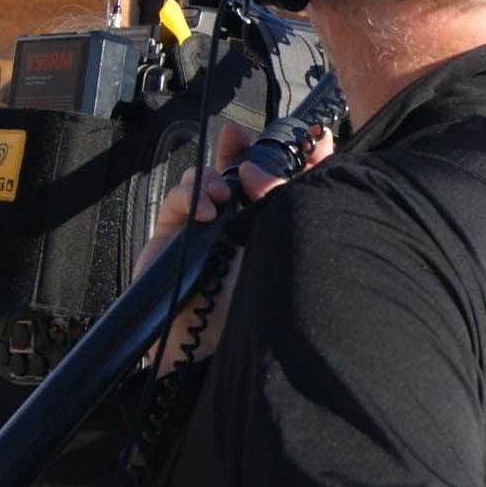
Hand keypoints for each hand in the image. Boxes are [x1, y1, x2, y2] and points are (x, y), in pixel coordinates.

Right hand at [131, 118, 331, 359]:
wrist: (209, 349)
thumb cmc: (251, 308)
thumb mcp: (284, 251)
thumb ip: (294, 207)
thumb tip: (310, 159)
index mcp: (268, 226)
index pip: (280, 182)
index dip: (294, 156)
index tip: (312, 139)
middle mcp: (236, 223)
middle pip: (238, 171)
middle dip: (242, 148)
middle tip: (243, 137)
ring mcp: (203, 227)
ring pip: (206, 178)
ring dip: (216, 176)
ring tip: (226, 193)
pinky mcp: (173, 235)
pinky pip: (179, 200)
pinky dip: (191, 197)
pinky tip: (206, 211)